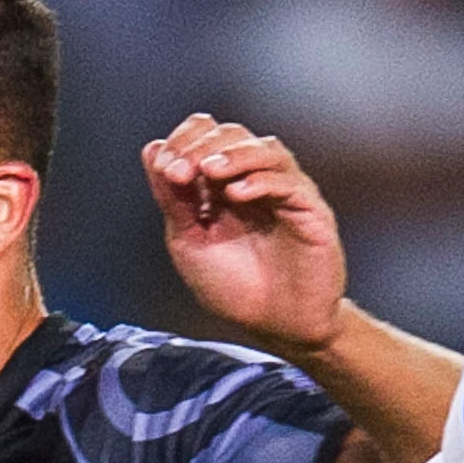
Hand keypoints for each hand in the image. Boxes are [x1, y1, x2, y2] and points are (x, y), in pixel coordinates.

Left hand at [145, 115, 350, 356]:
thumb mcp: (188, 243)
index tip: (165, 167)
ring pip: (266, 149)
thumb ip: (172, 200)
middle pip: (234, 134)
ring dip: (233, 154)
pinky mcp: (311, 211)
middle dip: (203, 146)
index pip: (207, 136)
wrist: (276, 327)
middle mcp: (255, 181)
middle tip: (181, 169)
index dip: (185, 141)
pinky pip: (289, 182)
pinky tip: (237, 194)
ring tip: (209, 171)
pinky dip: (261, 181)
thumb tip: (152, 149)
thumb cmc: (236, 289)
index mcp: (223, 185)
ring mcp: (286, 193)